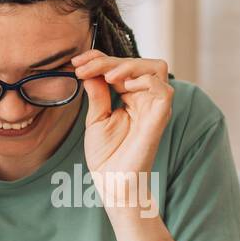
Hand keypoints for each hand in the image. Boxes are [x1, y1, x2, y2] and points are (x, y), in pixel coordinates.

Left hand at [74, 51, 172, 220]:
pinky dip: (145, 81)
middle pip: (137, 62)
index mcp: (131, 97)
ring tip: (108, 75)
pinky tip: (124, 86)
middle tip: (84, 68)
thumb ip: (97, 93)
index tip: (75, 62)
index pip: (120, 66)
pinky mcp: (160, 117)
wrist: (112, 182)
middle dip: (108, 60)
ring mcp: (155, 107)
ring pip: (156, 68)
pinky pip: (164, 89)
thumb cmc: (106, 156)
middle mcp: (146, 99)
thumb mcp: (96, 118)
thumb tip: (90, 70)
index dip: (99, 58)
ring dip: (130, 65)